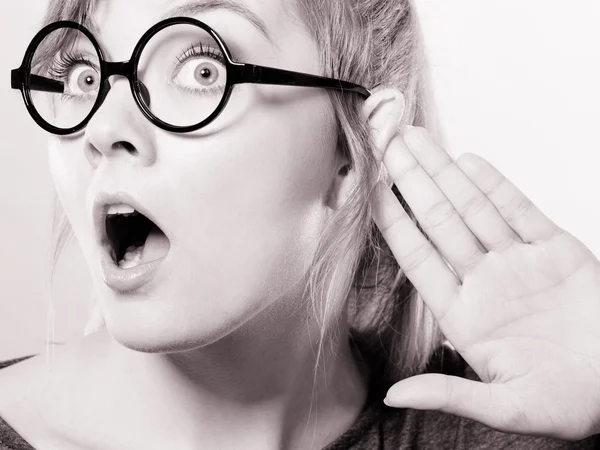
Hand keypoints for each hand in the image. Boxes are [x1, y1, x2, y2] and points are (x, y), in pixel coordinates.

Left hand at [366, 89, 599, 439]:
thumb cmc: (567, 404)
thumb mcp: (505, 407)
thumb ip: (449, 393)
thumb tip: (394, 397)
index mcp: (464, 314)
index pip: (418, 257)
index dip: (394, 222)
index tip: (370, 192)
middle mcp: (485, 281)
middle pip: (439, 220)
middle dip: (411, 182)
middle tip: (386, 146)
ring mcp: (518, 262)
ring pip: (473, 207)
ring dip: (444, 173)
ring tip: (415, 141)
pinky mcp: (556, 252)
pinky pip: (520, 210)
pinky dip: (495, 185)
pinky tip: (469, 162)